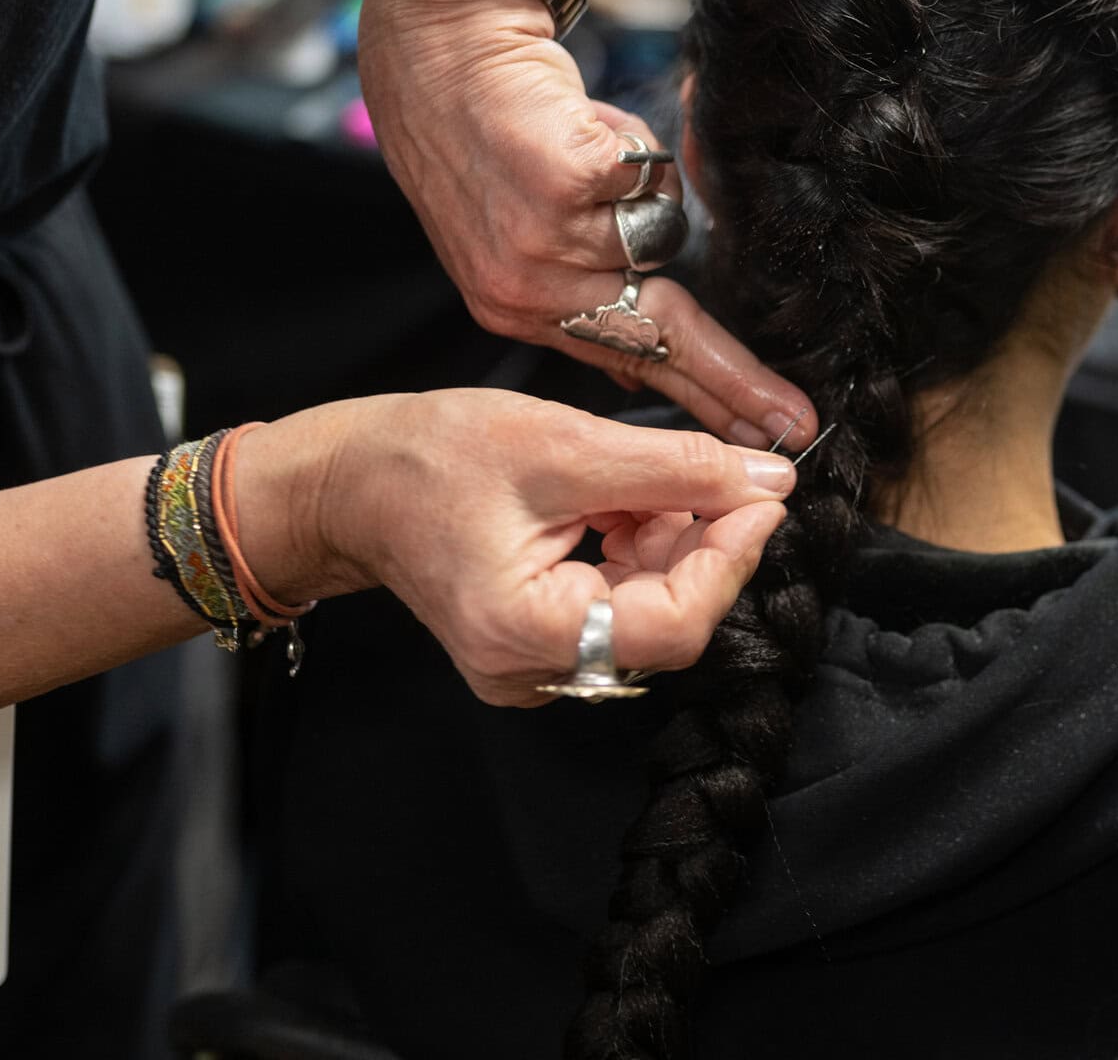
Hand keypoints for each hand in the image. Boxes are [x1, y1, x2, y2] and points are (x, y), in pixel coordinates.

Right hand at [237, 389, 796, 704]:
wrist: (347, 482)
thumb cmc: (428, 457)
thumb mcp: (562, 444)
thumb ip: (674, 467)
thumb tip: (769, 481)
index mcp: (525, 634)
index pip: (675, 623)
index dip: (732, 558)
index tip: (763, 496)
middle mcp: (533, 672)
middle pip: (670, 622)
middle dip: (706, 545)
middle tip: (722, 477)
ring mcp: (536, 666)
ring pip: (651, 612)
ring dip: (674, 543)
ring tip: (652, 480)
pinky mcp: (540, 644)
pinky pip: (621, 606)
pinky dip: (641, 552)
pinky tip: (625, 504)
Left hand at [358, 0, 816, 448]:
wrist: (436, 45)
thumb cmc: (490, 132)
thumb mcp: (523, 231)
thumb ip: (589, 283)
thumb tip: (666, 339)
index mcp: (518, 306)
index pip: (632, 366)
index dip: (708, 401)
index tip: (768, 440)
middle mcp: (524, 289)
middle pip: (664, 336)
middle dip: (735, 377)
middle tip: (797, 424)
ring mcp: (540, 240)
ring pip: (662, 230)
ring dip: (645, 186)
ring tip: (581, 147)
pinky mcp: (560, 181)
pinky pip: (650, 173)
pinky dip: (631, 140)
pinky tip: (575, 123)